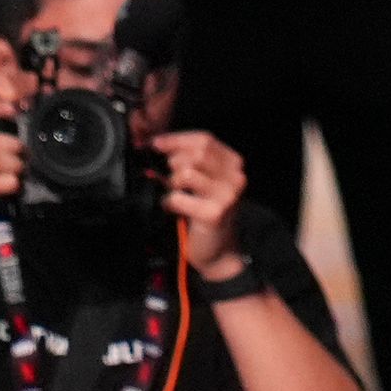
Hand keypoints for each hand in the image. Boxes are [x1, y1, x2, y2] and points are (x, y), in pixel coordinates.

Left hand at [156, 129, 248, 276]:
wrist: (219, 250)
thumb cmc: (206, 212)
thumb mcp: (205, 181)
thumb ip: (190, 161)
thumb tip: (157, 145)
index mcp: (234, 164)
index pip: (204, 139)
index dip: (176, 139)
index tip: (155, 143)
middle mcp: (235, 177)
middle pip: (197, 153)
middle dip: (174, 162)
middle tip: (168, 177)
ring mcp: (227, 195)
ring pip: (187, 173)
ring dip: (172, 183)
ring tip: (174, 192)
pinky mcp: (214, 214)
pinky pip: (179, 198)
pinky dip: (169, 202)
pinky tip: (172, 208)